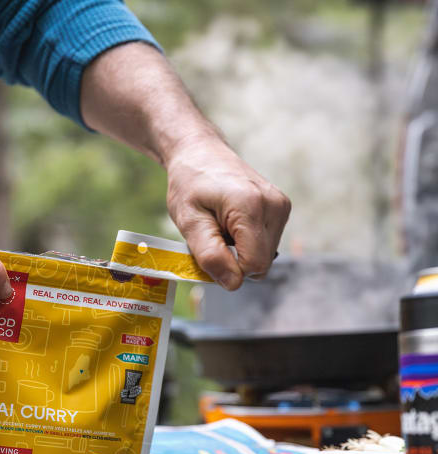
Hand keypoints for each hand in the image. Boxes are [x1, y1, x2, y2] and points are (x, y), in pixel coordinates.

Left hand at [166, 134, 290, 289]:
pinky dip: (247, 242)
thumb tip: (233, 284)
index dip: (228, 269)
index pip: (253, 264)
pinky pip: (266, 244)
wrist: (200, 153)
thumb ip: (210, 254)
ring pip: (265, 256)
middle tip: (212, 235)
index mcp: (251, 206)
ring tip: (221, 226)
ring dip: (239, 251)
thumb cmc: (190, 184)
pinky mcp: (281, 208)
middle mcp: (275, 205)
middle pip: (261, 263)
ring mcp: (281, 206)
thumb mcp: (189, 221)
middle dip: (234, 260)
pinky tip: (232, 222)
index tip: (208, 251)